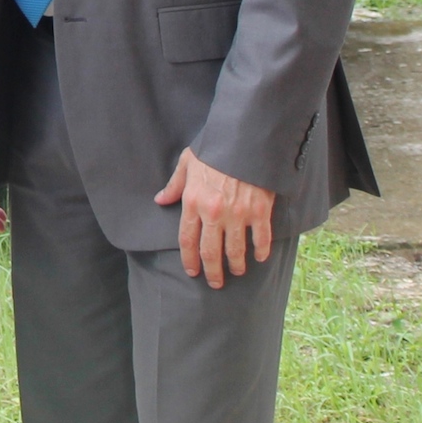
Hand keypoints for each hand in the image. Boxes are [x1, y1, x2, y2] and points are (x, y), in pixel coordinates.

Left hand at [154, 148, 275, 288]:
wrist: (243, 140)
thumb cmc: (213, 150)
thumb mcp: (187, 163)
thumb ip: (174, 185)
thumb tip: (160, 200)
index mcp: (193, 202)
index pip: (187, 240)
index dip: (189, 259)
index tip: (192, 271)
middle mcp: (214, 212)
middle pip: (210, 251)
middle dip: (212, 271)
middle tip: (215, 282)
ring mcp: (238, 214)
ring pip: (235, 250)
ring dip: (235, 265)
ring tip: (236, 272)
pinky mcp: (260, 211)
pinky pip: (261, 238)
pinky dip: (261, 251)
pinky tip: (259, 258)